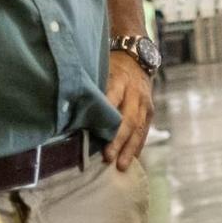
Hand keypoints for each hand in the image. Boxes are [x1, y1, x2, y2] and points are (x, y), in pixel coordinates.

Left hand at [103, 51, 153, 169]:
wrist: (137, 57)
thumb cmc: (111, 66)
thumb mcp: (101, 69)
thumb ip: (92, 88)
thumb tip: (71, 112)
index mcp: (119, 79)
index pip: (113, 98)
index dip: (107, 117)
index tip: (96, 134)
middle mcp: (135, 92)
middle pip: (129, 118)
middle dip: (118, 139)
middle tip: (108, 157)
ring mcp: (145, 102)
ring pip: (140, 128)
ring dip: (130, 148)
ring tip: (122, 165)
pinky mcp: (150, 111)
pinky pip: (145, 131)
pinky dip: (138, 146)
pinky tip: (132, 159)